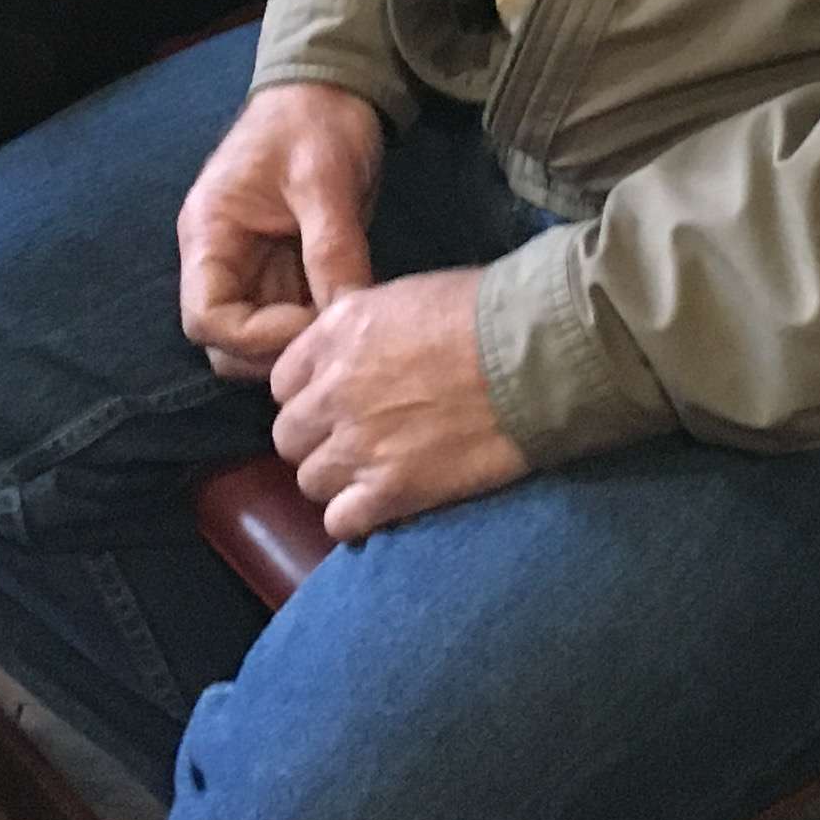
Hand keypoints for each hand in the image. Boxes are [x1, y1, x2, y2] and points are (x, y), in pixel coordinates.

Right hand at [179, 83, 384, 384]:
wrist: (332, 89)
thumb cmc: (315, 121)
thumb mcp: (325, 179)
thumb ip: (331, 248)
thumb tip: (346, 316)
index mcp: (209, 234)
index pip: (206, 319)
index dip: (255, 337)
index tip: (310, 320)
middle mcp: (222, 260)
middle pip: (227, 343)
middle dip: (276, 352)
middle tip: (333, 340)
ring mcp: (252, 268)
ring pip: (260, 339)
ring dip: (298, 345)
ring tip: (347, 329)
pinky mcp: (285, 271)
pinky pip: (292, 318)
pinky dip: (318, 326)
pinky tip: (352, 318)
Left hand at [269, 269, 529, 539]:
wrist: (535, 355)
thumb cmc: (483, 312)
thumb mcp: (403, 297)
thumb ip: (358, 330)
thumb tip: (348, 352)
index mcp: (334, 335)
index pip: (283, 383)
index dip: (310, 395)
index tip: (336, 402)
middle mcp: (334, 391)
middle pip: (290, 436)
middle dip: (318, 439)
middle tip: (357, 439)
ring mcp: (359, 445)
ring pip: (310, 481)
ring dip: (338, 479)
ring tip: (375, 472)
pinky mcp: (391, 491)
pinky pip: (341, 522)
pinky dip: (357, 517)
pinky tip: (384, 504)